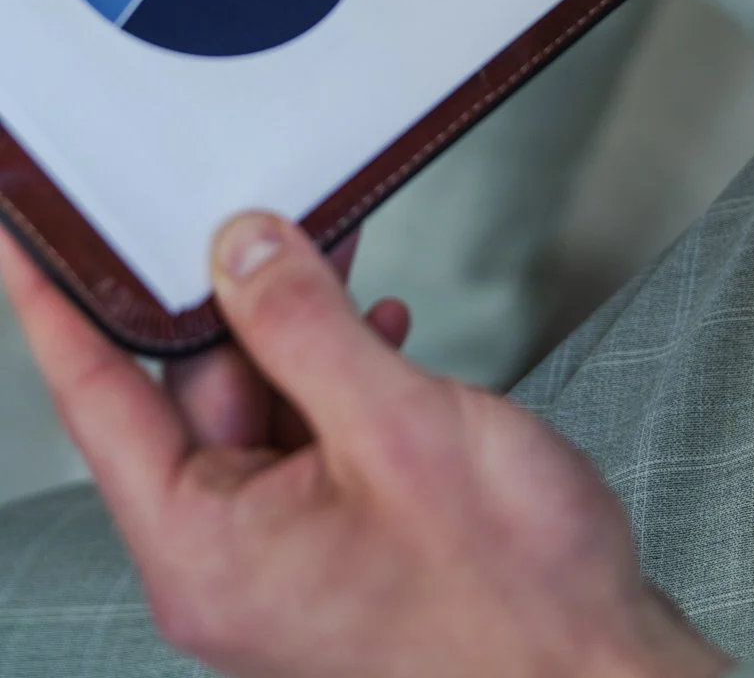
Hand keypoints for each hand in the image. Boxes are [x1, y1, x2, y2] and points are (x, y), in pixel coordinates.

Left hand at [0, 215, 730, 677]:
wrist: (598, 676)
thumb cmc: (511, 596)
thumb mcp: (396, 425)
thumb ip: (304, 326)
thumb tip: (237, 249)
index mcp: (206, 551)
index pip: (96, 401)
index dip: (56, 308)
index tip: (25, 243)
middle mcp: (228, 561)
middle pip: (189, 393)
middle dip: (234, 302)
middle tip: (270, 218)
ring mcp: (285, 558)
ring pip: (257, 407)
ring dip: (300, 335)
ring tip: (349, 274)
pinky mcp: (339, 545)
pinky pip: (306, 438)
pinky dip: (337, 376)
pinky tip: (381, 336)